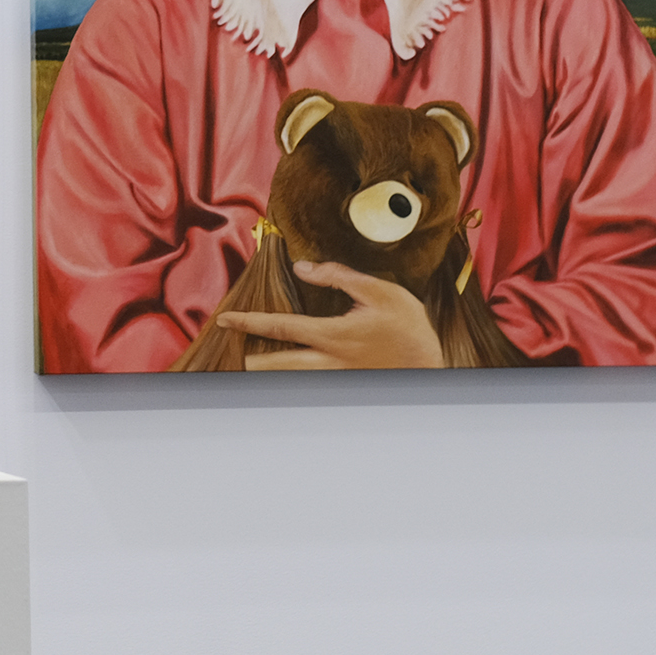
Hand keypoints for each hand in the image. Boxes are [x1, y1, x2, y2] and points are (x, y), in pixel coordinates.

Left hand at [225, 261, 443, 368]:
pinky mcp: (342, 386)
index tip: (225, 320)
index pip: (280, 327)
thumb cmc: (408, 327)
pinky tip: (286, 370)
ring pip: (288, 380)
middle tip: (235, 350)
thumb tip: (304, 268)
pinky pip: (307, 385)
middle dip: (251, 360)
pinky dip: (292, 378)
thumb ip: (338, 276)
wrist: (429, 364)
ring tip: (253, 360)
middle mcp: (328, 362)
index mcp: (332, 335)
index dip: (249, 322)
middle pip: (275, 366)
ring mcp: (334, 378)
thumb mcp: (378, 291)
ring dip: (270, 370)